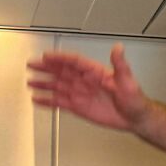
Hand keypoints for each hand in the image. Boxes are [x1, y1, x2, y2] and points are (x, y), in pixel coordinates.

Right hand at [28, 44, 149, 132]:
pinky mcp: (79, 107)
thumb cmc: (135, 99)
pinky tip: (37, 99)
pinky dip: (48, 101)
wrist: (135, 118)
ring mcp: (81, 94)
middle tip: (31, 64)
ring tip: (30, 81)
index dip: (61, 58)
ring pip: (58, 86)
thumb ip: (120, 65)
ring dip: (44, 83)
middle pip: (62, 72)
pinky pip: (60, 103)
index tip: (47, 56)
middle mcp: (85, 81)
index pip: (74, 62)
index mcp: (95, 72)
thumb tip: (119, 48)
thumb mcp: (128, 81)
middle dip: (46, 68)